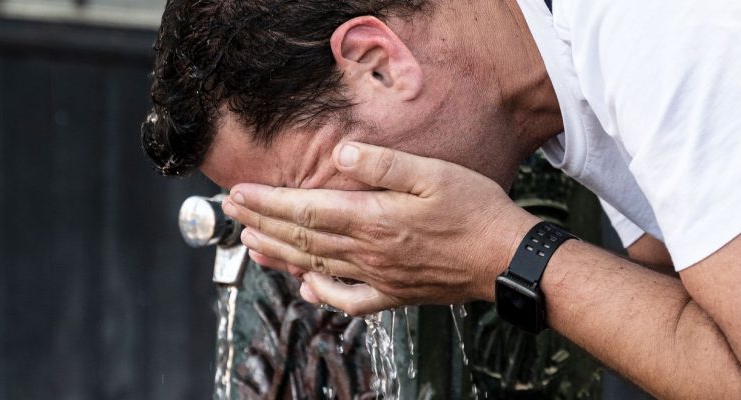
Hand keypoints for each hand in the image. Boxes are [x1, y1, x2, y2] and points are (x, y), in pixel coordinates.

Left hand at [222, 142, 539, 314]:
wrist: (506, 258)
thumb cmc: (476, 212)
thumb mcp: (434, 174)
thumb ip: (384, 165)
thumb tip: (342, 157)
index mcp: (375, 220)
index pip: (307, 211)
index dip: (268, 202)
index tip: (241, 193)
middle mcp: (370, 252)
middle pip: (303, 239)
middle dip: (262, 224)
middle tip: (233, 212)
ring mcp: (381, 277)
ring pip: (317, 267)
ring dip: (280, 255)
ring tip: (252, 243)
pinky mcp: (396, 294)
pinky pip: (350, 300)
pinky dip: (322, 295)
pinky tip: (307, 288)